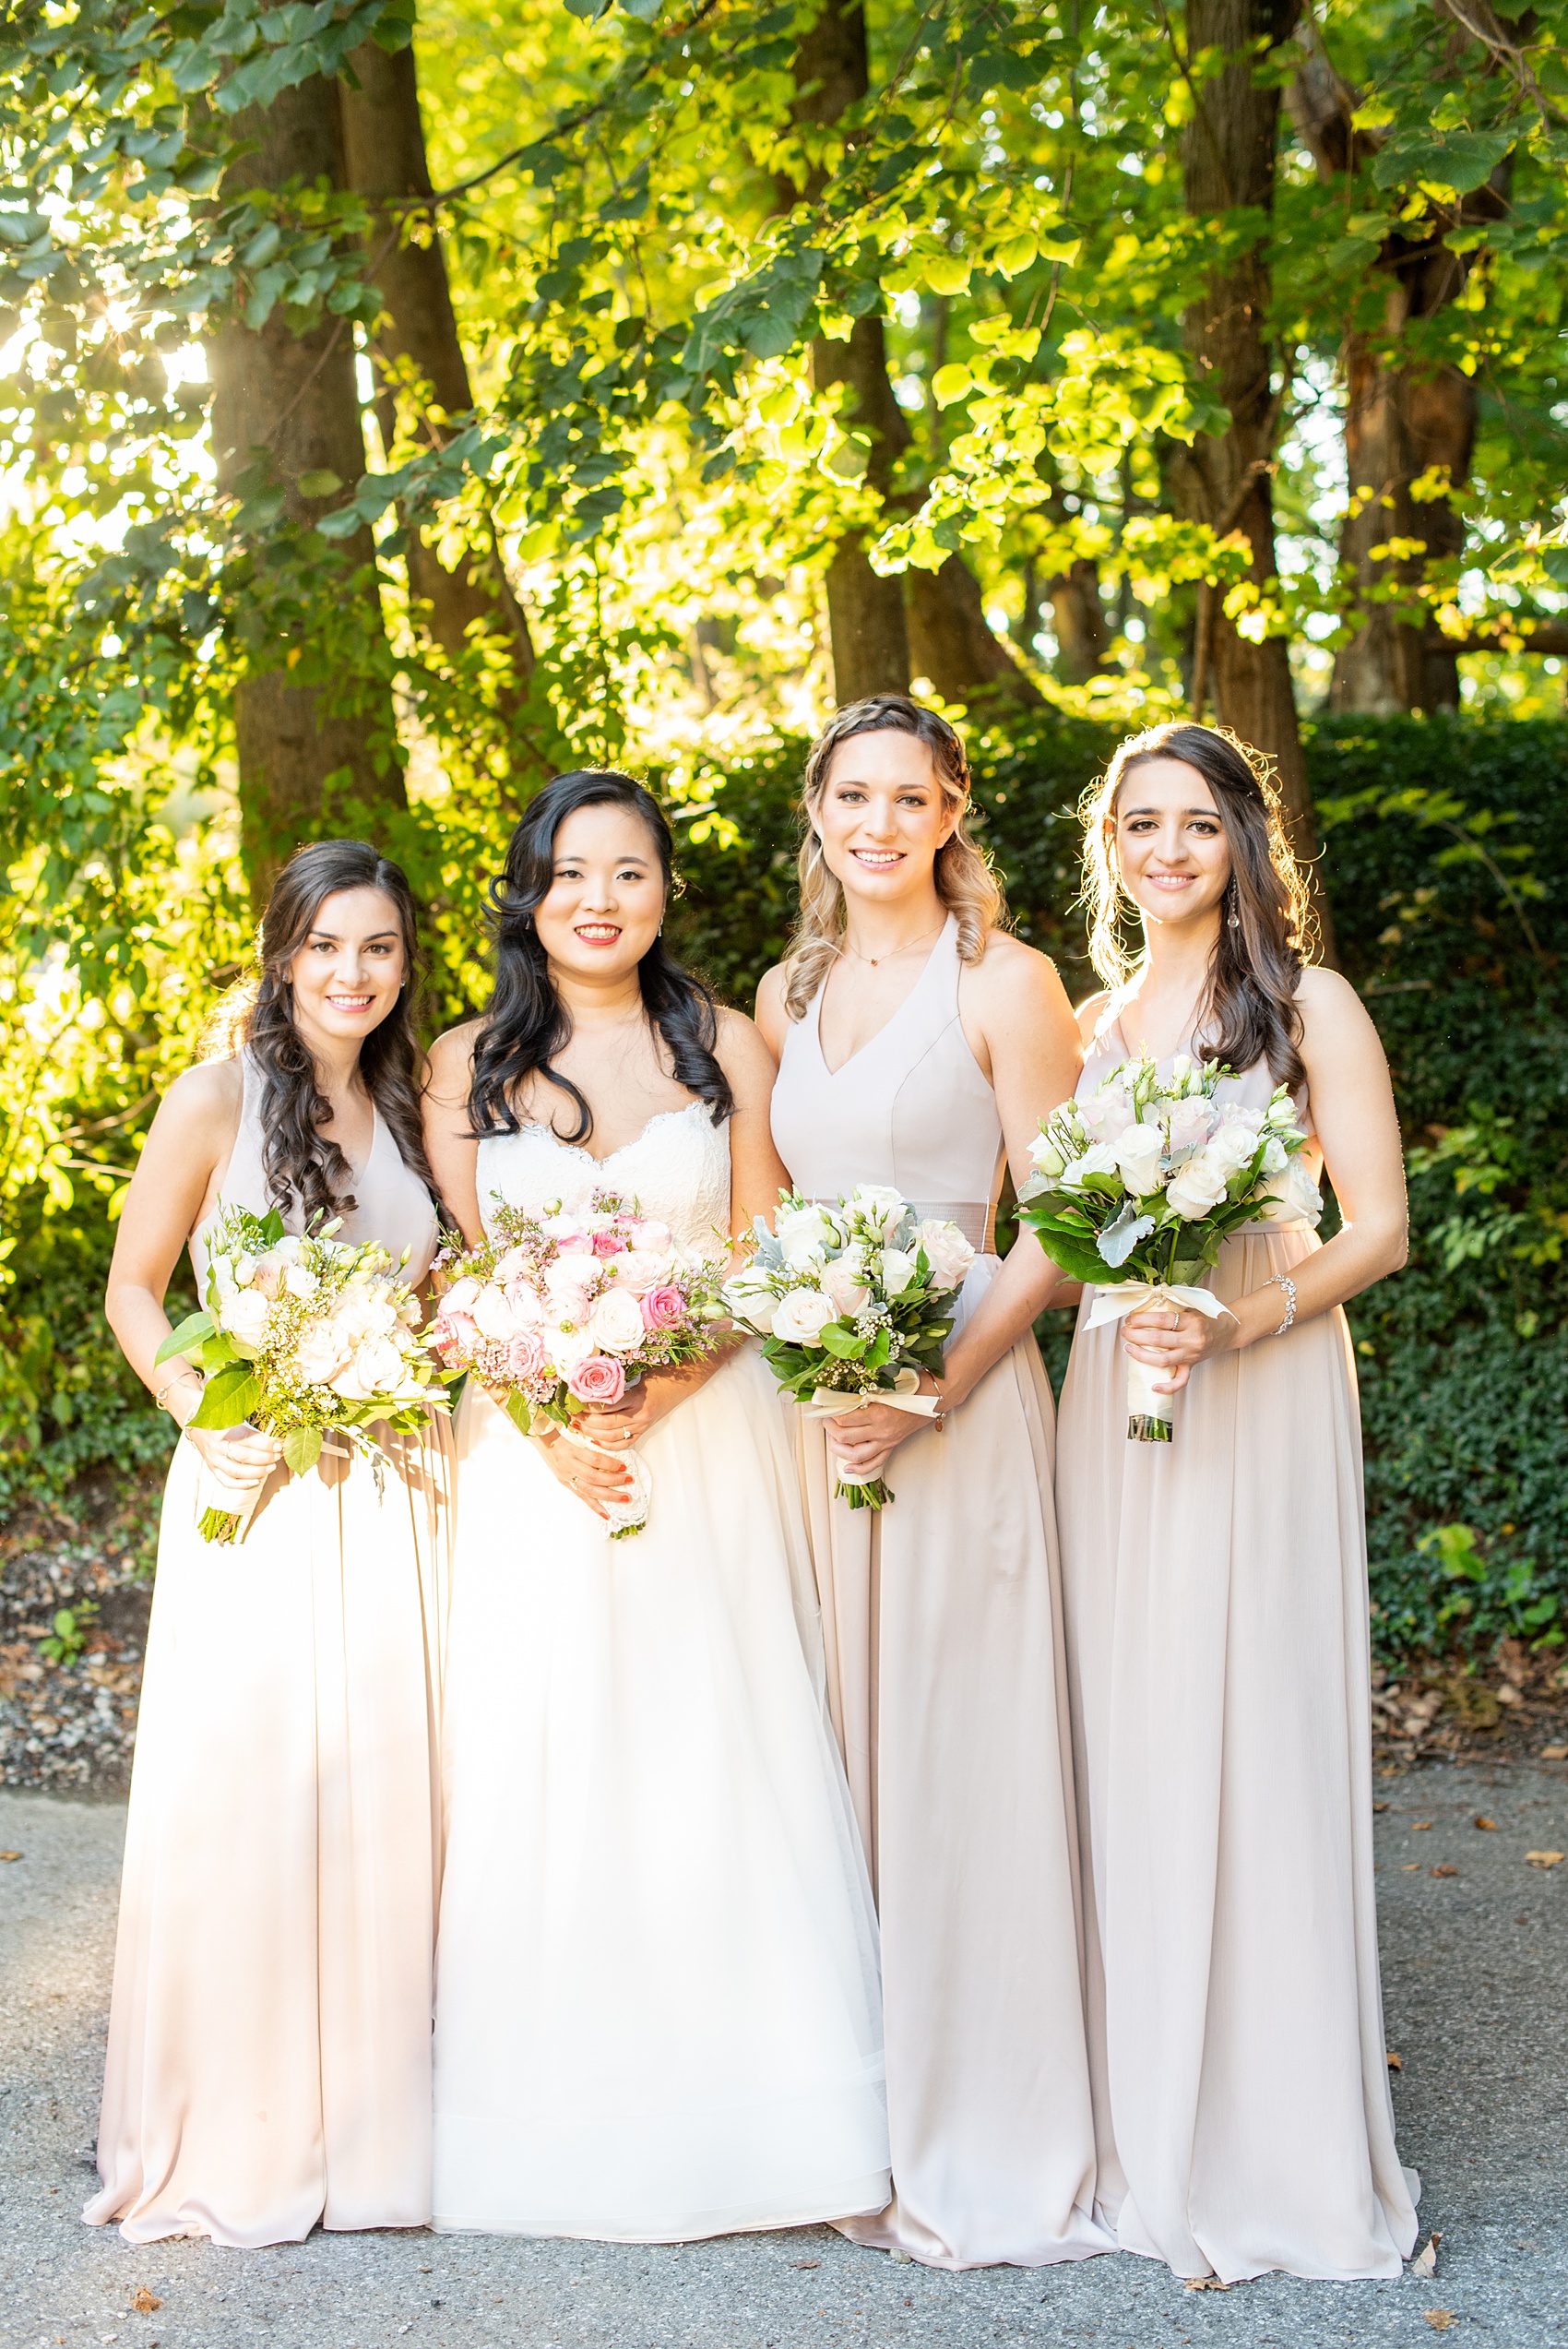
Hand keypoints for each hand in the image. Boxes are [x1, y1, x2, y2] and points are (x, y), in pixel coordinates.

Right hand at [185, 1421, 284, 1492]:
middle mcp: (216, 1446)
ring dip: (257, 1471)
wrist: (197, 1424)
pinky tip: (256, 1482)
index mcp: (222, 1429)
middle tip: (278, 1456)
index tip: (278, 1445)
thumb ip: (250, 1423)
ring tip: (271, 1467)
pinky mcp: (212, 1468)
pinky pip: (226, 1481)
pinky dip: (242, 1484)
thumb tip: (274, 1433)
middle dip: (265, 1457)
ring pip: (236, 1471)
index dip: (264, 1443)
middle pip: (243, 1456)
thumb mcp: (232, 1415)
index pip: (246, 1438)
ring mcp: (213, 1460)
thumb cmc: (219, 1418)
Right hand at [532, 1422, 633, 1519]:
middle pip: (593, 1477)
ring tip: (624, 1497)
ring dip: (609, 1495)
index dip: (610, 1463)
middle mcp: (569, 1465)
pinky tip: (606, 1513)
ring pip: (589, 1489)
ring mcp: (567, 1477)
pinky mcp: (566, 1484)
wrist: (542, 1441)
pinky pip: (582, 1497)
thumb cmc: (561, 1435)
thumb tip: (612, 1450)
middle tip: (629, 1480)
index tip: (624, 1465)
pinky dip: (594, 1507)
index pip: (594, 1459)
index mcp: (572, 1451)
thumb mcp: (575, 1434)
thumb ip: (591, 1443)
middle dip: (613, 1480)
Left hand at [579, 1364, 704, 1447]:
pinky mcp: (644, 1431)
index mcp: (637, 1398)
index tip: (574, 1401)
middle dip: (585, 1422)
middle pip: (606, 1425)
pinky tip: (595, 1439)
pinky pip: (623, 1444)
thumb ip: (614, 1382)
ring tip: (578, 1426)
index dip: (587, 1406)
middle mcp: (640, 1415)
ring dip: (592, 1434)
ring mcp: (642, 1426)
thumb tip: (586, 1384)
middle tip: (571, 1416)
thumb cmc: (656, 1375)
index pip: (606, 1406)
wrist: (679, 1384)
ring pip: (612, 1437)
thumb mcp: (635, 1373)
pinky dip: (607, 1445)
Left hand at [825, 1374, 941, 1483]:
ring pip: (855, 1455)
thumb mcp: (884, 1386)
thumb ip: (863, 1394)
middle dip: (830, 1429)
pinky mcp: (891, 1447)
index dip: (830, 1413)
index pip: (845, 1419)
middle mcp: (881, 1430)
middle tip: (826, 1419)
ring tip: (831, 1440)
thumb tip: (839, 1398)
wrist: (931, 1399)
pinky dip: (858, 1468)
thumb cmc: (909, 1389)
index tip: (824, 1407)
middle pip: (845, 1436)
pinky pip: (873, 1463)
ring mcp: (886, 1442)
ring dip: (838, 1449)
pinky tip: (846, 1467)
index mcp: (878, 1412)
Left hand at [1119, 1303, 1234, 1394]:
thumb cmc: (1207, 1318)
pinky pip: (1180, 1381)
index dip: (1142, 1319)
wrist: (1228, 1330)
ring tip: (1129, 1348)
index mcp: (1191, 1321)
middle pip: (1158, 1339)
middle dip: (1136, 1335)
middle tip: (1125, 1331)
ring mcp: (1192, 1354)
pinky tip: (1153, 1386)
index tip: (1130, 1319)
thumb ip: (1171, 1309)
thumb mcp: (1191, 1308)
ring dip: (1142, 1355)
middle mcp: (1192, 1339)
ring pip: (1163, 1360)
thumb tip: (1143, 1310)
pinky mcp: (1192, 1366)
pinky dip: (1167, 1387)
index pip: (1161, 1319)